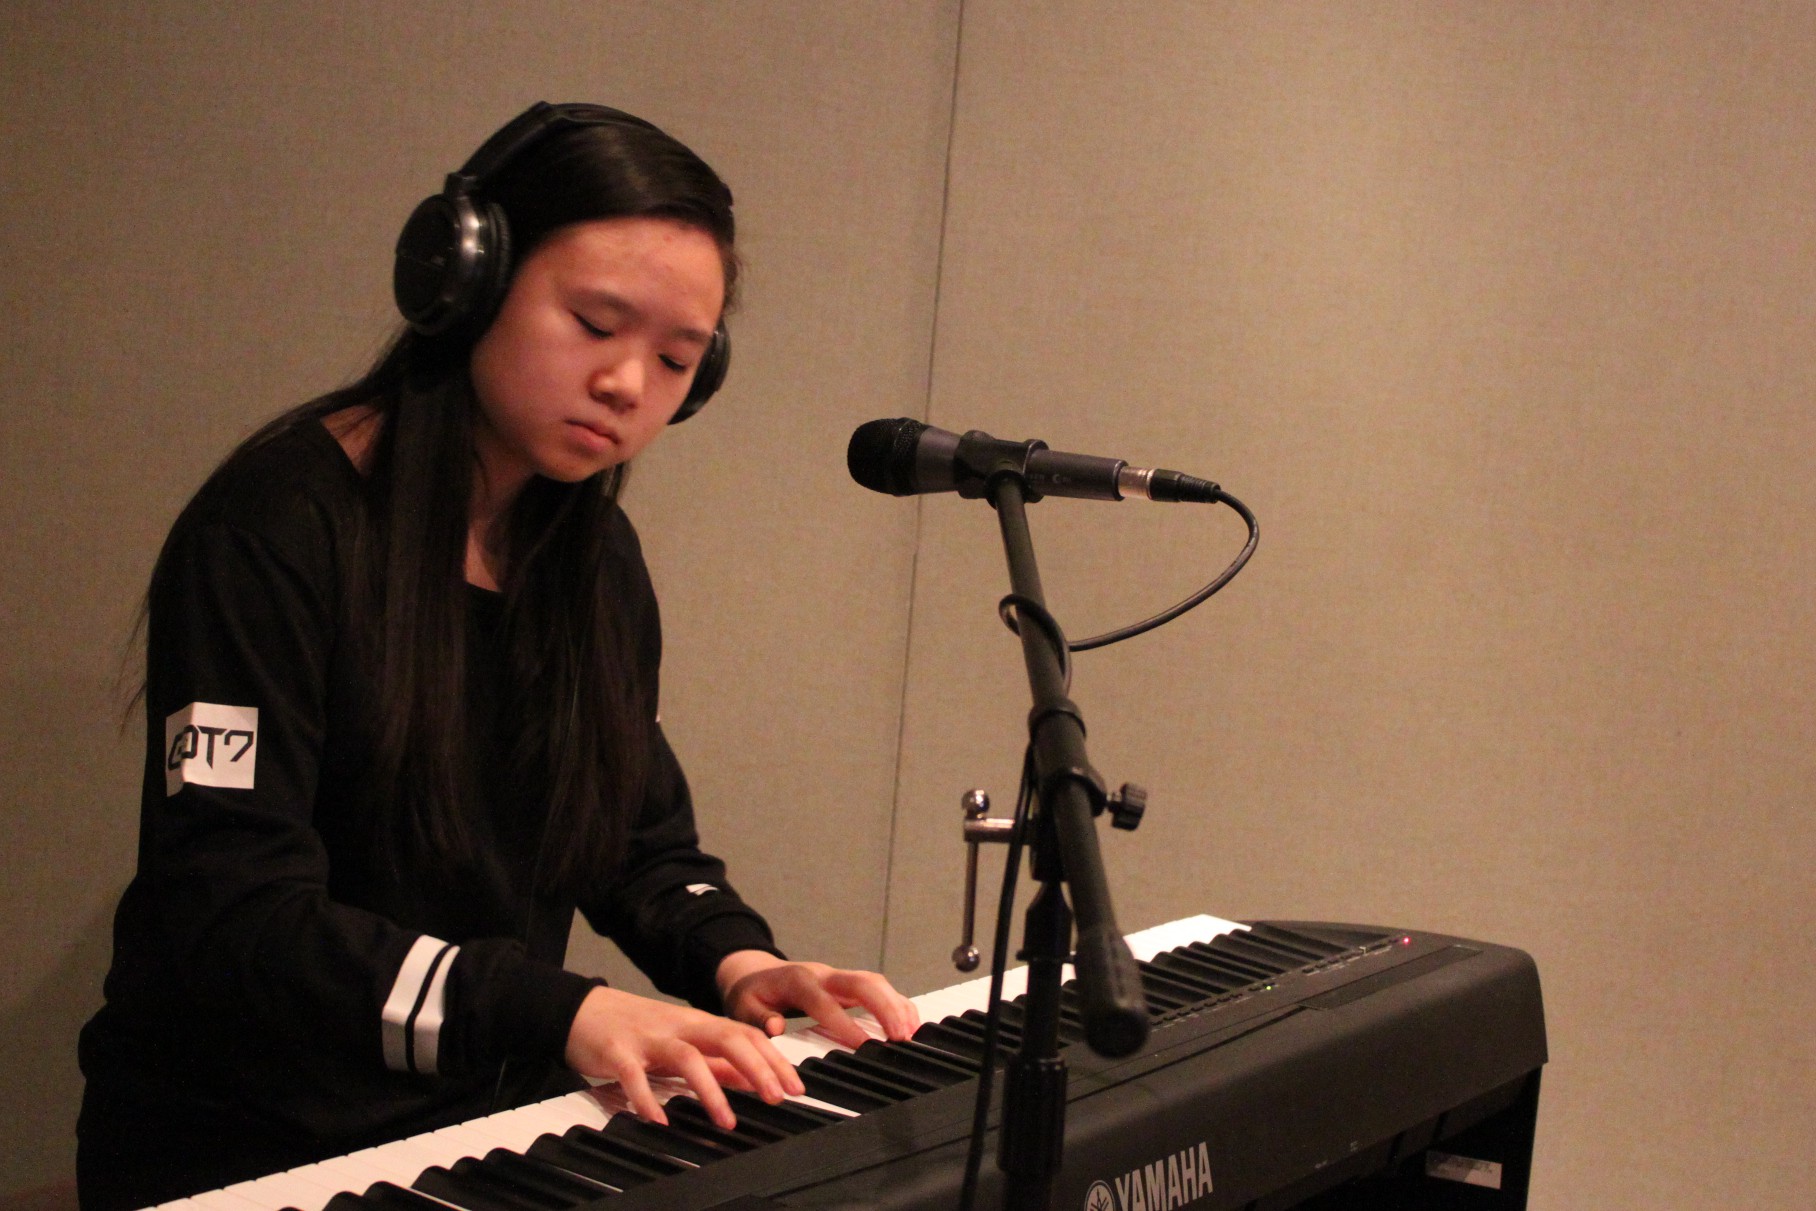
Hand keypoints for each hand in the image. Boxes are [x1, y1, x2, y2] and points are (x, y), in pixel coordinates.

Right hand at [563, 985, 803, 1129]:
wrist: (580, 1009)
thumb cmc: (635, 1029)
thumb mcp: (682, 1040)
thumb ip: (716, 1061)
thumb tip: (753, 1078)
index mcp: (697, 1024)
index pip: (745, 1035)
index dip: (773, 1060)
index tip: (795, 1087)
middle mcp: (679, 1026)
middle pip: (726, 1038)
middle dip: (757, 1068)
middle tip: (778, 1098)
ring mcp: (648, 1038)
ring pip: (687, 1057)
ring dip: (711, 1090)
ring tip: (727, 1121)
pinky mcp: (617, 1052)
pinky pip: (634, 1075)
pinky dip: (646, 1098)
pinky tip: (658, 1120)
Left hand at [715, 951, 919, 1048]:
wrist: (756, 974)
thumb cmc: (752, 995)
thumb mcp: (743, 1008)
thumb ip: (759, 1019)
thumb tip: (776, 1028)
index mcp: (798, 980)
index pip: (825, 1001)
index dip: (845, 1022)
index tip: (864, 1045)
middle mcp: (823, 974)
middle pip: (861, 982)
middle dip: (884, 1007)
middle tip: (900, 1036)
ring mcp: (838, 977)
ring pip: (875, 982)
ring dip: (895, 1005)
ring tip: (911, 1034)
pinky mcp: (848, 984)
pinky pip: (878, 988)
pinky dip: (896, 1003)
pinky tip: (909, 1024)